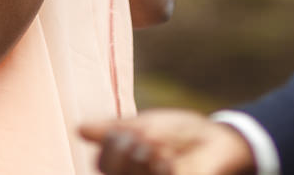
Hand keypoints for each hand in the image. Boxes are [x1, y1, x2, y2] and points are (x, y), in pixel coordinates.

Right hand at [79, 110, 256, 174]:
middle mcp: (135, 174)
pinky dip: (161, 170)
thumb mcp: (146, 124)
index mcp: (124, 163)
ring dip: (145, 162)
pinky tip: (169, 161)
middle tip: (148, 141)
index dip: (112, 145)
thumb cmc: (178, 132)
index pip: (103, 162)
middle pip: (115, 171)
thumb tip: (79, 128)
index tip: (130, 130)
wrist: (215, 138)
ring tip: (162, 151)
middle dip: (128, 152)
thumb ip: (114, 128)